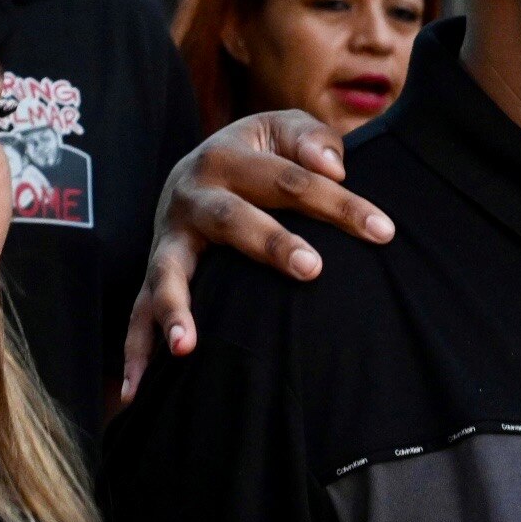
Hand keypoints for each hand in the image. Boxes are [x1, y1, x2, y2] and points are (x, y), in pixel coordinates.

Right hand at [121, 108, 395, 399]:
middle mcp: (192, 194)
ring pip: (169, 271)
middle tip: (311, 268)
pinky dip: (136, 352)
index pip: (290, 180)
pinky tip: (138, 391)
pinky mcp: (157, 270)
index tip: (384, 232)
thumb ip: (311, 140)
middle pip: (232, 218)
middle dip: (269, 243)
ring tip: (185, 346)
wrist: (200, 164)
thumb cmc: (260, 154)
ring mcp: (168, 237)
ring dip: (175, 307)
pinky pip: (138, 314)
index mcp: (228, 155)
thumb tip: (333, 166)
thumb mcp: (283, 129)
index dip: (339, 204)